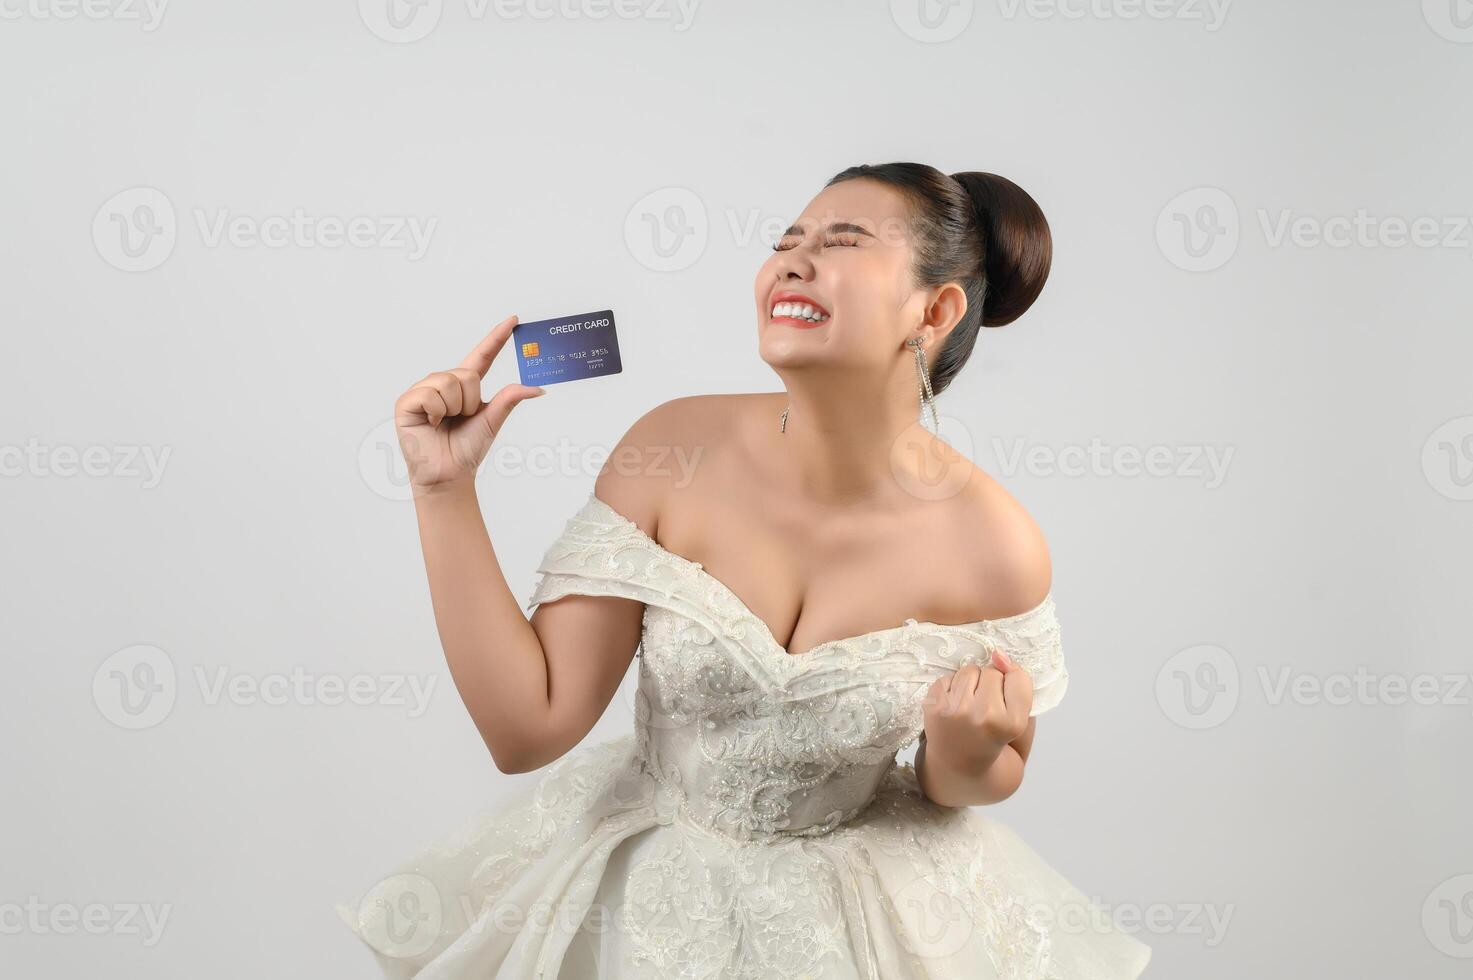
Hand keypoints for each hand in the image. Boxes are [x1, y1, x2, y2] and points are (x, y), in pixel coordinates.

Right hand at [393, 315, 544, 494]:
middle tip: (460, 419)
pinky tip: (432, 423)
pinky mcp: (407, 401)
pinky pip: (430, 395)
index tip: (514, 320)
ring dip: (454, 408)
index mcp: (464, 386)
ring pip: (449, 382)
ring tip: (445, 422)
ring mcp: (424, 390)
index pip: (482, 356)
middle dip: (470, 401)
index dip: (497, 338)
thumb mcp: (492, 421)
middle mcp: (443, 382)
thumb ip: (509, 399)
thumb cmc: (467, 449)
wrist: (449, 474)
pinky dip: (437, 412)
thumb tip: (537, 389)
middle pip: (466, 374)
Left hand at [921, 649, 1033, 773]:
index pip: (1019, 677)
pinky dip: (952, 689)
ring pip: (970, 669)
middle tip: (986, 709)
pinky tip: (954, 708)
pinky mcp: (933, 705)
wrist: (960, 765)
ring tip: (970, 706)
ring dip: (971, 683)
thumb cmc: (994, 739)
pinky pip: (948, 677)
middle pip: (993, 671)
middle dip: (991, 685)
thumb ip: (1018, 684)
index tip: (1006, 706)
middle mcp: (982, 716)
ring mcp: (955, 710)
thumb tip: (997, 653)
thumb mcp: (1019, 719)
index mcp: (1011, 723)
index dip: (1013, 687)